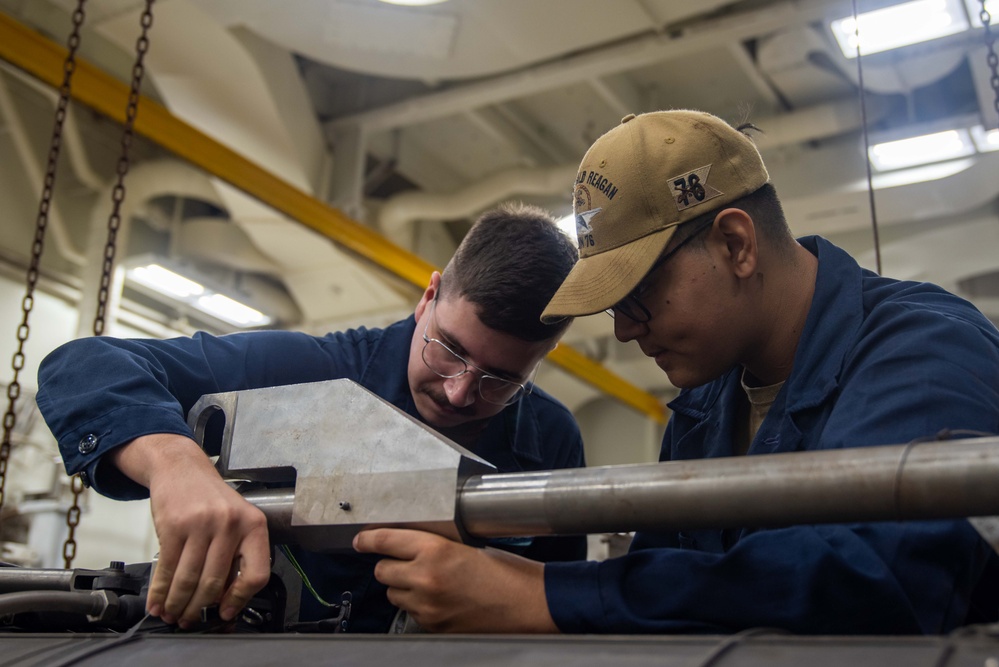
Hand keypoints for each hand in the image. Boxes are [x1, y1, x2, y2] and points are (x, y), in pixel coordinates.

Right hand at [113, 434, 270, 627]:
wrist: (182, 469)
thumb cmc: (211, 500)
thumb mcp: (236, 521)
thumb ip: (236, 554)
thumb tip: (225, 600)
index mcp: (254, 526)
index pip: (256, 574)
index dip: (240, 599)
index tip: (225, 613)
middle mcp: (231, 524)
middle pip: (216, 581)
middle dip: (199, 609)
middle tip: (189, 621)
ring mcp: (202, 524)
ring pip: (190, 578)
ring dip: (178, 604)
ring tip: (172, 616)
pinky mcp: (174, 526)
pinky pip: (167, 568)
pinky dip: (160, 591)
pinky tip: (157, 602)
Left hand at [353, 528, 557, 632]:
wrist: (527, 605)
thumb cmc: (506, 573)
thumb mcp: (467, 546)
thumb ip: (434, 546)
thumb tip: (407, 546)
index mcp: (435, 550)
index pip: (386, 540)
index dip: (368, 539)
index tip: (361, 540)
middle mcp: (425, 578)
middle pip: (382, 570)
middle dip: (391, 564)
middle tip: (407, 561)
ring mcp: (427, 606)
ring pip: (393, 594)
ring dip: (403, 586)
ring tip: (429, 582)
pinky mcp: (432, 625)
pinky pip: (410, 613)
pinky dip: (418, 605)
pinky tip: (439, 600)